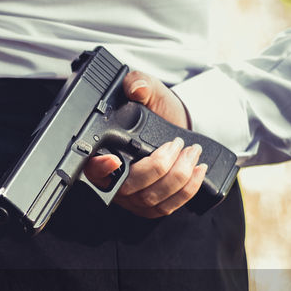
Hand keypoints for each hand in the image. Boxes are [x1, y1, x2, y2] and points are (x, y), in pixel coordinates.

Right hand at [82, 70, 205, 218]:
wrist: (176, 126)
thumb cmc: (157, 112)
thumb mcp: (148, 92)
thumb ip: (139, 83)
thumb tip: (137, 88)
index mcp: (102, 155)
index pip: (92, 169)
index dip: (101, 169)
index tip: (114, 161)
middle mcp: (114, 181)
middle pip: (129, 187)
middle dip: (158, 167)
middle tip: (176, 144)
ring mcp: (134, 197)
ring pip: (151, 198)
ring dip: (177, 176)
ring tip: (192, 153)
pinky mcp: (153, 206)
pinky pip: (167, 207)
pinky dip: (187, 190)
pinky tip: (197, 171)